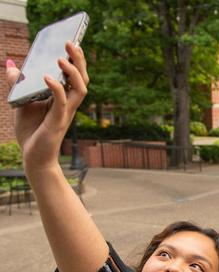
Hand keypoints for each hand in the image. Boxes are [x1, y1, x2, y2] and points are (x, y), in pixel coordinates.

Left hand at [5, 42, 88, 171]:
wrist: (32, 156)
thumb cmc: (31, 132)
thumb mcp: (21, 102)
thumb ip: (18, 84)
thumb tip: (11, 64)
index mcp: (63, 99)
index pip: (74, 76)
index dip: (76, 60)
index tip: (71, 42)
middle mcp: (68, 105)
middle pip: (82, 80)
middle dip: (79, 61)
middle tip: (71, 42)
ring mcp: (65, 114)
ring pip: (79, 90)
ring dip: (73, 73)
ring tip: (62, 57)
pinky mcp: (57, 123)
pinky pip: (62, 103)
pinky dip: (56, 88)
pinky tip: (47, 77)